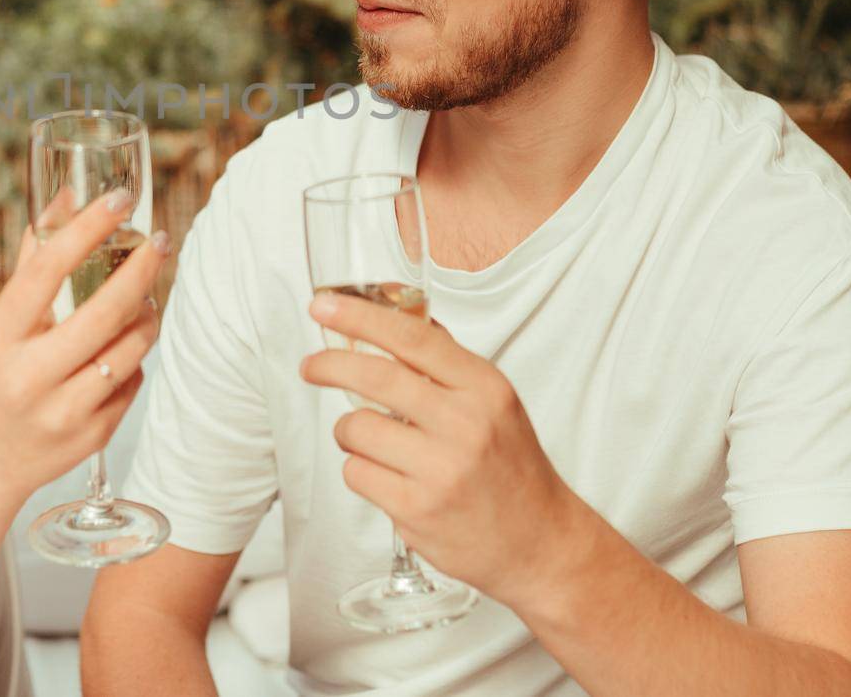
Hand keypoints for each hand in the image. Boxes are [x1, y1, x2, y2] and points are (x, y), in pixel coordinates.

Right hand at [0, 190, 168, 511]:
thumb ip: (34, 264)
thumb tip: (66, 198)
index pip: (47, 271)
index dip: (87, 229)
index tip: (118, 200)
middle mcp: (28, 377)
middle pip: (104, 312)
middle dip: (142, 270)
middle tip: (159, 243)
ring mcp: (62, 412)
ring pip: (130, 349)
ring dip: (147, 316)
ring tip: (145, 300)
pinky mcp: (90, 438)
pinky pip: (132, 383)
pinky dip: (133, 360)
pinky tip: (119, 353)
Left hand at [300, 292, 582, 607]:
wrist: (540, 543)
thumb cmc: (510, 466)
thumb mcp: (494, 402)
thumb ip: (446, 362)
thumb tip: (393, 315)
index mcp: (484, 388)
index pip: (413, 338)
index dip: (360, 317)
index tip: (323, 307)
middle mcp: (465, 425)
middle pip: (375, 378)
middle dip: (330, 366)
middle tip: (311, 367)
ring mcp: (441, 470)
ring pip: (356, 429)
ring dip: (349, 432)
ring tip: (372, 442)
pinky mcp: (417, 511)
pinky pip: (356, 473)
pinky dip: (361, 470)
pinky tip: (388, 477)